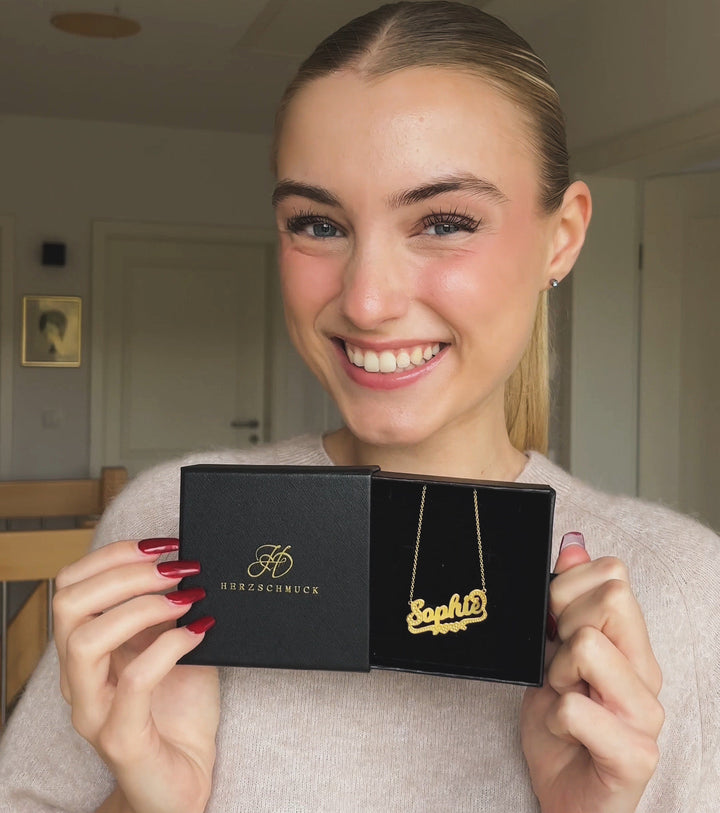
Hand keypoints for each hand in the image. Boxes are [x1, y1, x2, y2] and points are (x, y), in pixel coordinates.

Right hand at [53, 538, 219, 812]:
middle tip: (178, 568)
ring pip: (84, 640)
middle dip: (127, 573)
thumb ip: (170, 607)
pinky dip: (169, 646)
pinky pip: (134, 681)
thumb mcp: (174, 643)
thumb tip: (189, 558)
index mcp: (86, 648)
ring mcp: (94, 710)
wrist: (186, 781)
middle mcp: (77, 678)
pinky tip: (200, 631)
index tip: (164, 543)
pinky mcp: (120, 739)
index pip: (72, 585)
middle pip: (69, 603)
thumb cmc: (180, 709)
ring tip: (187, 597)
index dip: (115, 554)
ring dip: (142, 606)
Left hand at [520, 532, 663, 812]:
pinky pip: (574, 708)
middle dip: (561, 626)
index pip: (613, 575)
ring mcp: (646, 715)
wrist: (567, 797)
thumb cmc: (562, 724)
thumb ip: (567, 599)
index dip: (566, 590)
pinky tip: (564, 731)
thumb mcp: (554, 651)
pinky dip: (552, 716)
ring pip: (588, 645)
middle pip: (609, 597)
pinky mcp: (635, 756)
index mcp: (632, 643)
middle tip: (557, 666)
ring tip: (561, 698)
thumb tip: (573, 542)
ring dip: (556, 673)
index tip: (553, 625)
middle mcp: (647, 673)